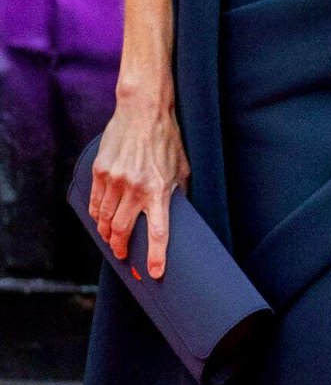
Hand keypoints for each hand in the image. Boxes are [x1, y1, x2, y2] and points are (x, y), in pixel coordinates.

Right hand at [89, 96, 189, 277]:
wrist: (143, 111)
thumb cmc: (167, 140)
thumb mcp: (182, 168)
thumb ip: (177, 193)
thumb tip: (177, 215)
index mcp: (159, 190)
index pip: (158, 232)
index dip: (156, 256)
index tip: (155, 274)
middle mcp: (135, 188)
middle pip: (121, 231)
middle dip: (121, 249)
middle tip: (124, 256)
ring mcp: (114, 179)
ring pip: (103, 219)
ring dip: (106, 235)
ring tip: (111, 240)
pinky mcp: (100, 170)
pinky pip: (94, 202)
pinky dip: (96, 216)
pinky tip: (100, 220)